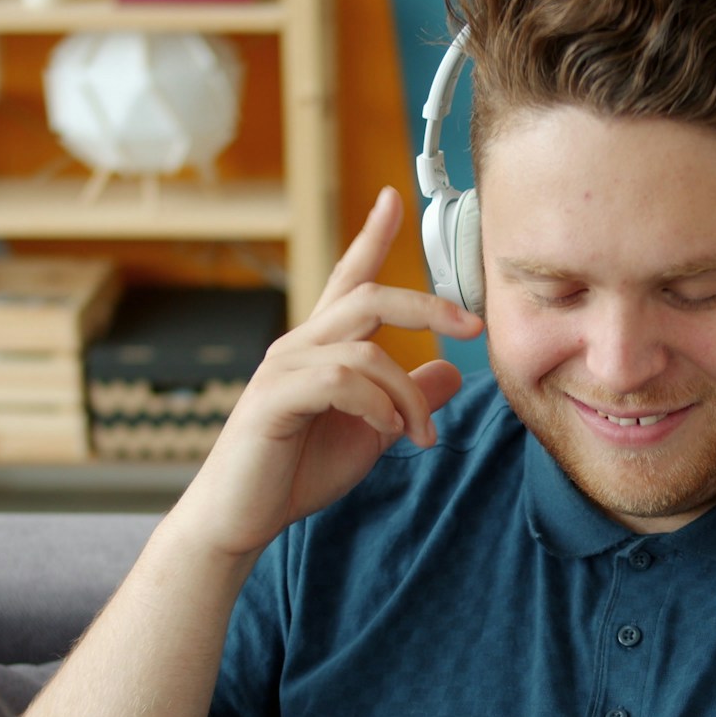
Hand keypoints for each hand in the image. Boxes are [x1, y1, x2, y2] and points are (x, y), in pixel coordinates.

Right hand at [173, 186, 483, 557]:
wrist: (242, 518)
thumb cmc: (297, 471)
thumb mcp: (372, 431)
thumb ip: (408, 397)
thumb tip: (452, 371)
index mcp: (321, 347)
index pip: (348, 278)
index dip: (372, 237)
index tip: (395, 199)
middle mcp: (299, 346)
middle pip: (368, 298)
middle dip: (427, 307)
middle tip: (473, 328)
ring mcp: (282, 369)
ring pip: (364, 350)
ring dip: (407, 395)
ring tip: (419, 435)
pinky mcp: (273, 399)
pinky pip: (339, 381)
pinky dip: (375, 405)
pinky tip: (386, 432)